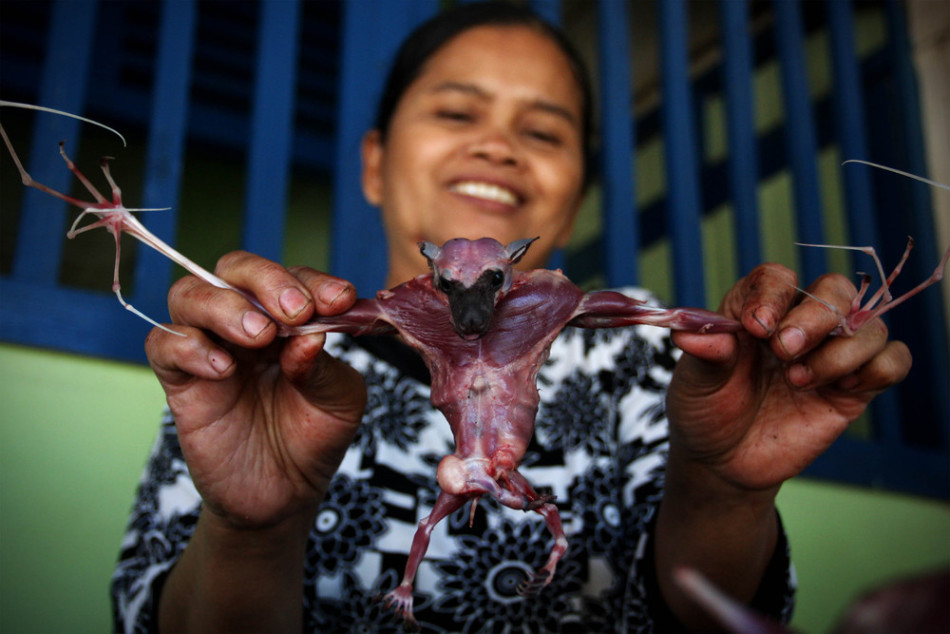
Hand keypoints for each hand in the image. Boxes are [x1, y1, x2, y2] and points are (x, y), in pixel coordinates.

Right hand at [145, 251, 366, 528]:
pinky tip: (223, 370)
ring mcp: (210, 349)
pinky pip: (163, 344)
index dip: (314, 281)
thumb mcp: (340, 401)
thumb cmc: (313, 437)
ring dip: (225, 306)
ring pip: (190, 295)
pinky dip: (188, 346)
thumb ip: (326, 367)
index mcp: (288, 319)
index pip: (292, 278)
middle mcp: (246, 324)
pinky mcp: (181, 382)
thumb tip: (308, 336)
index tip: (339, 300)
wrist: (284, 496)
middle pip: (235, 269)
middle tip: (296, 311)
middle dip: (266, 280)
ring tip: (259, 336)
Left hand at [667, 263, 910, 492]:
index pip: (778, 278)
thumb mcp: (695, 382)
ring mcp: (831, 353)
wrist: (723, 460)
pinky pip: (894, 360)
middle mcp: (799, 323)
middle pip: (835, 290)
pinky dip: (878, 367)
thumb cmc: (706, 410)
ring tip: (798, 381)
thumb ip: (704, 353)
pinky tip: (842, 389)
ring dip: (840, 352)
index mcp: (756, 309)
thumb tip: (690, 332)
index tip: (755, 327)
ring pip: (870, 325)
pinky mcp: (855, 387)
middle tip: (784, 351)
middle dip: (815, 318)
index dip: (772, 295)